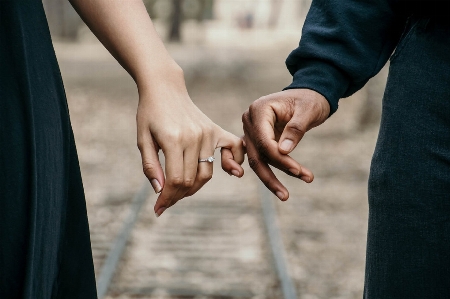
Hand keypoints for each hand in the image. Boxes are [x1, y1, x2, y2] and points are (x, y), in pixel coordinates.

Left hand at [137, 68, 244, 216]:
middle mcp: (194, 137)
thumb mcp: (142, 139)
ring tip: (180, 190)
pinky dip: (233, 162)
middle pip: (191, 180)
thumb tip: (160, 191)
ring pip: (206, 173)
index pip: (175, 180)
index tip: (159, 209)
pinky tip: (230, 171)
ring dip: (194, 187)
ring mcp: (207, 133)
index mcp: (173, 140)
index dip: (167, 198)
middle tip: (166, 201)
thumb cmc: (149, 114)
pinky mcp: (215, 130)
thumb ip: (151, 166)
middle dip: (177, 196)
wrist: (164, 88)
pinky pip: (233, 149)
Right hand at [242, 88, 329, 199]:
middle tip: (286, 195)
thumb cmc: (310, 100)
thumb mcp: (308, 111)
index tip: (298, 171)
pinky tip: (270, 187)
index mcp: (258, 110)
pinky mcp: (256, 139)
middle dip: (272, 175)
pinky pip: (256, 158)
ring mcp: (250, 131)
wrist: (309, 95)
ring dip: (270, 178)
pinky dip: (264, 172)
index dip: (279, 159)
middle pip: (257, 154)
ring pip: (256, 160)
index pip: (264, 141)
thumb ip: (295, 129)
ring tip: (285, 195)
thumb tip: (283, 151)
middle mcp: (249, 120)